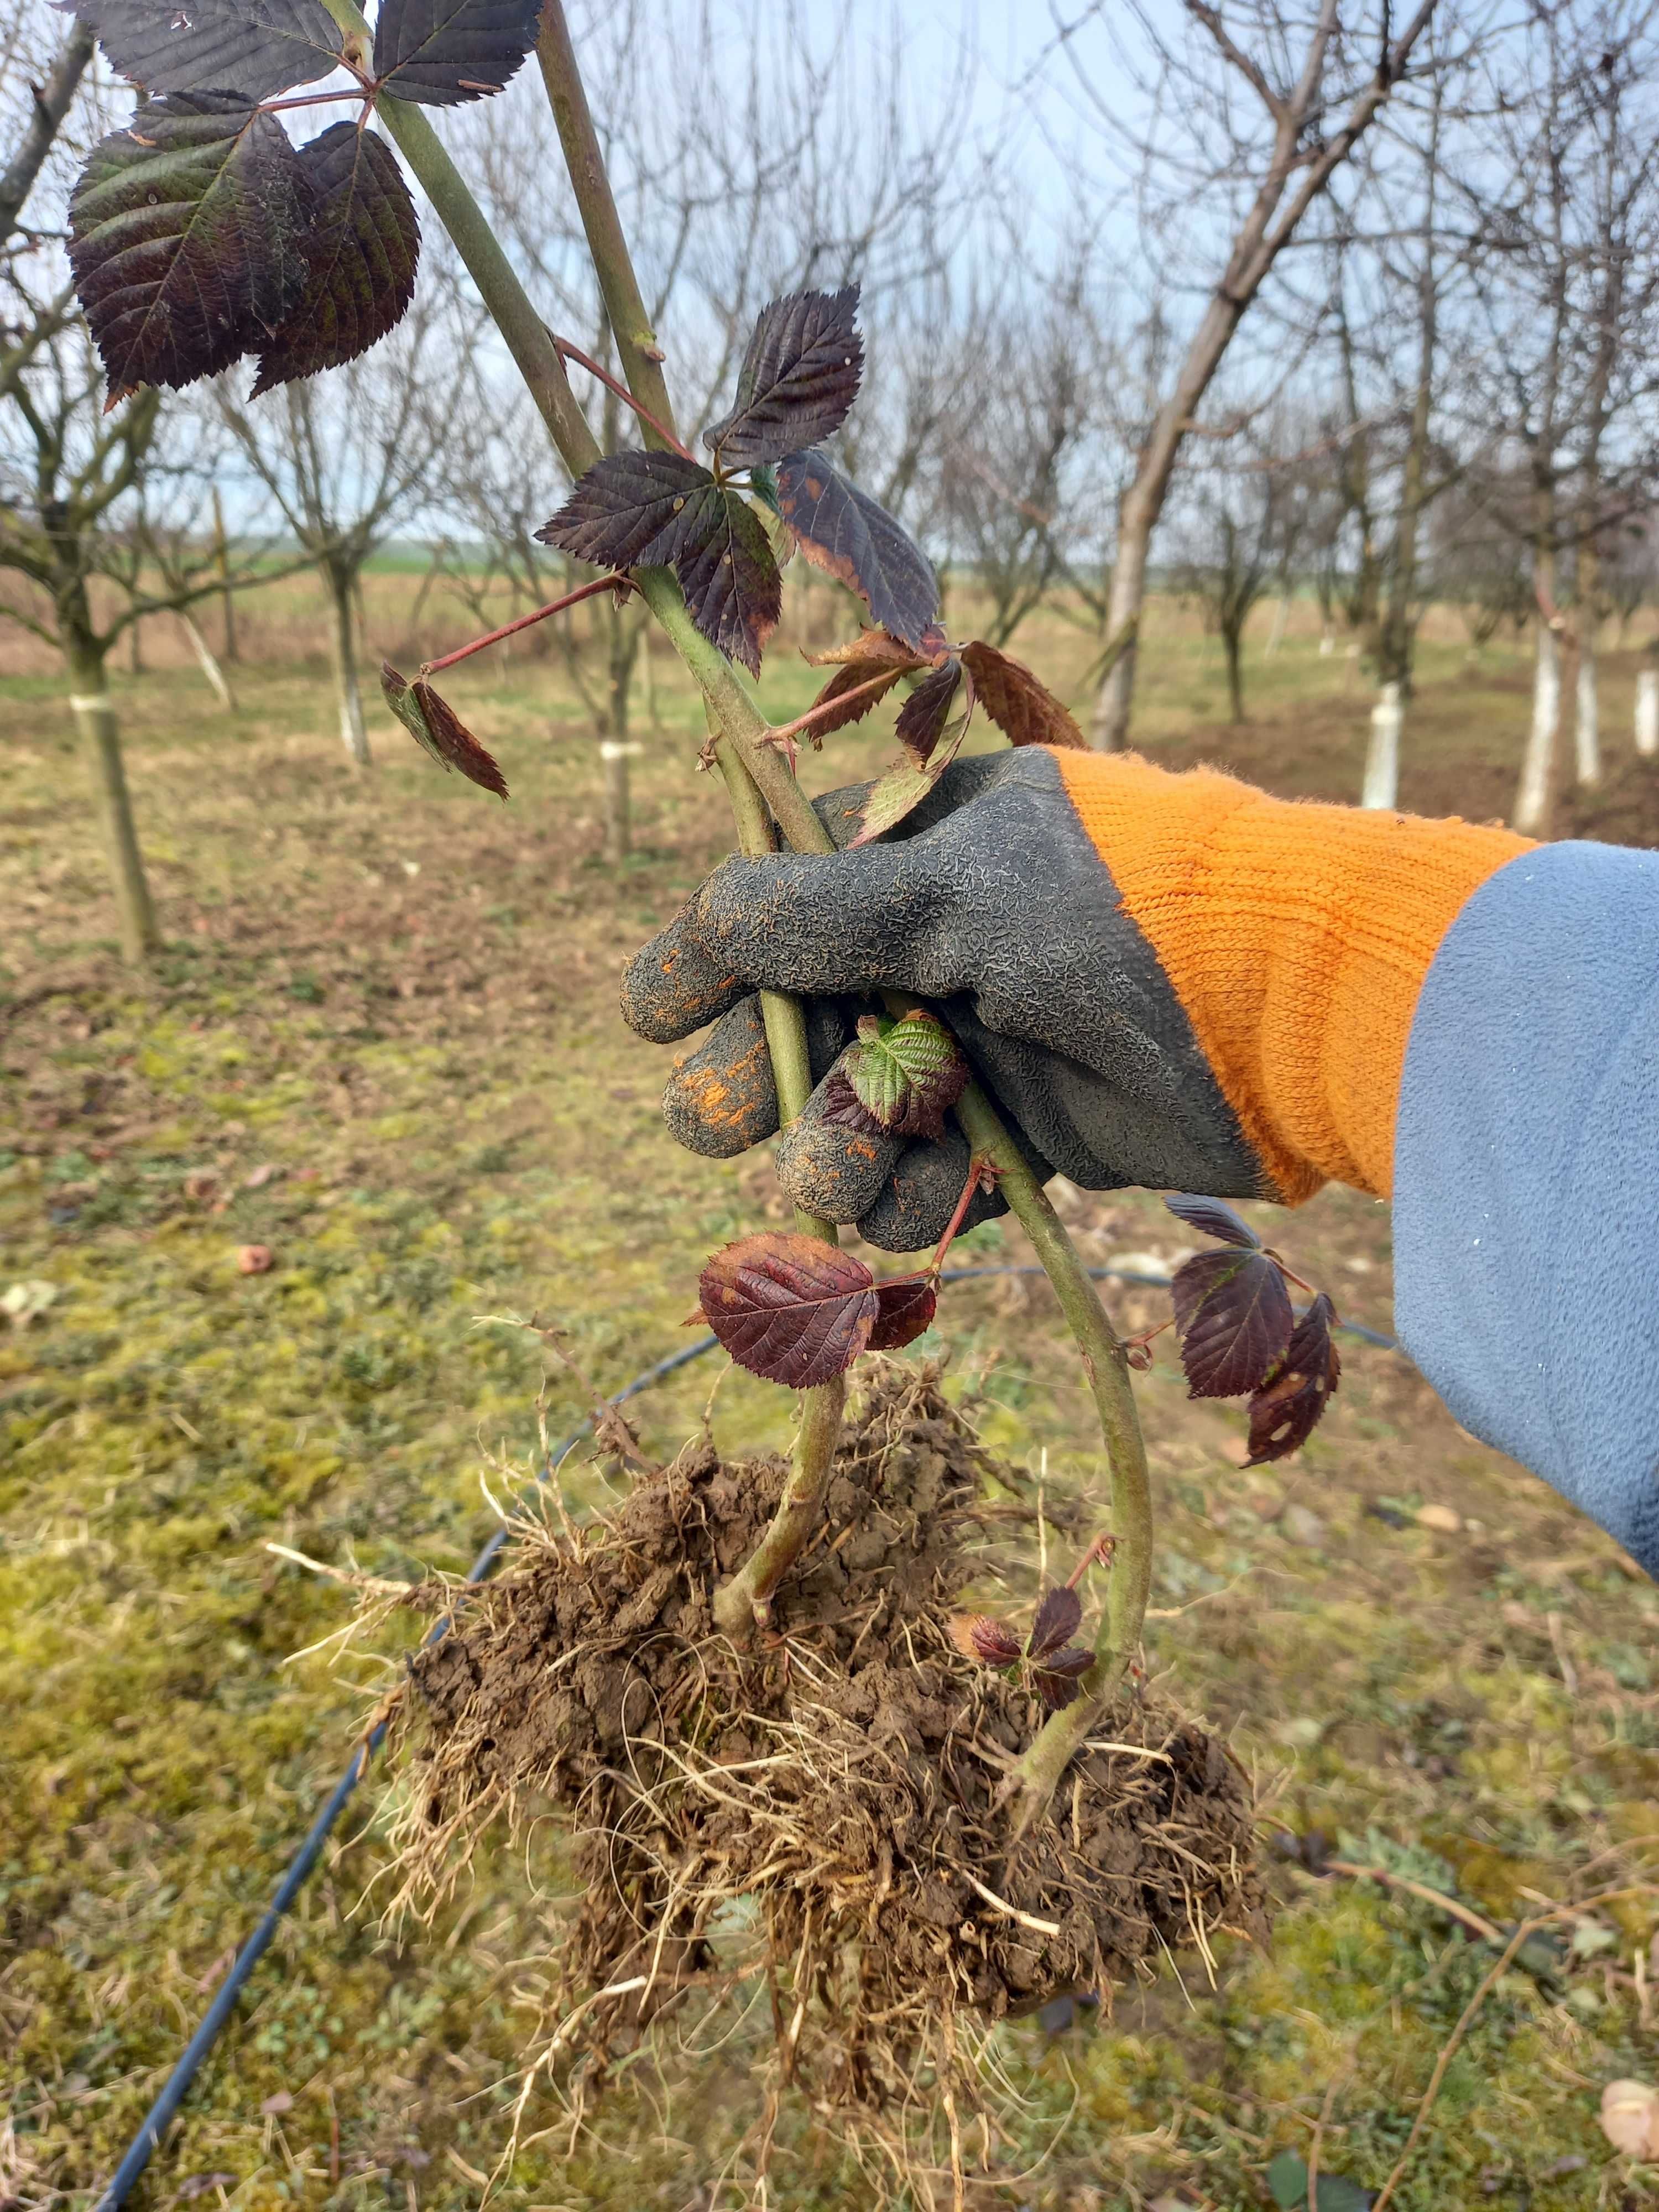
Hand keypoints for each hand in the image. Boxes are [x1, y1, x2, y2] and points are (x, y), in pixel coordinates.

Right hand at [622, 744, 1527, 1240]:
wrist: (1288, 1010)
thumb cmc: (1123, 911)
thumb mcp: (960, 886)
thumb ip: (823, 912)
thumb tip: (704, 919)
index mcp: (914, 852)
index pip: (770, 903)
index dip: (704, 961)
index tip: (657, 1015)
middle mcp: (931, 950)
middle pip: (785, 1027)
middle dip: (750, 1078)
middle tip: (723, 1119)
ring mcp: (972, 1048)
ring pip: (839, 1121)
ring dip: (825, 1152)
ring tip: (852, 1164)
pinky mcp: (1016, 1138)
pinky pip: (914, 1181)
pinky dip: (901, 1200)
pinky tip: (918, 1195)